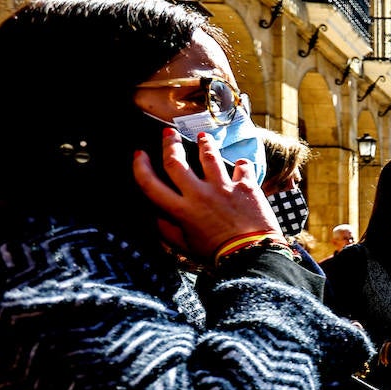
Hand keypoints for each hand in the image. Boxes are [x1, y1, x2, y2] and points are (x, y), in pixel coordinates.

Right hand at [133, 128, 279, 260]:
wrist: (252, 256)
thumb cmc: (217, 255)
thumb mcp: (185, 247)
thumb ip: (167, 230)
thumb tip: (155, 214)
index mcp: (180, 210)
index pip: (150, 184)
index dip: (140, 167)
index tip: (139, 155)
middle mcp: (199, 194)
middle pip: (176, 162)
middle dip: (169, 144)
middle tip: (168, 133)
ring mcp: (223, 188)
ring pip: (209, 156)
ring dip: (205, 143)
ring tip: (203, 137)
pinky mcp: (246, 187)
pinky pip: (242, 166)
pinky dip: (241, 164)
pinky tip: (240, 163)